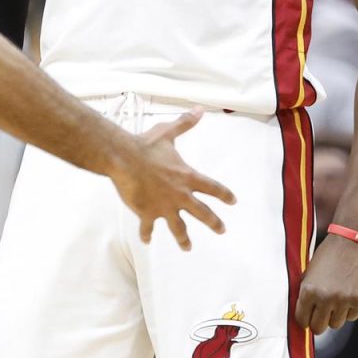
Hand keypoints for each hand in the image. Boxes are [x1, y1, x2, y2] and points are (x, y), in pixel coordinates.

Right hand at [109, 111, 235, 250]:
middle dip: (214, 223)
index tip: (233, 202)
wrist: (124, 159)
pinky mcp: (147, 213)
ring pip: (179, 228)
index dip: (224, 195)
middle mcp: (180, 195)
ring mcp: (164, 207)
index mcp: (187, 177)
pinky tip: (146, 240)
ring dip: (183, 238)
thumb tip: (198, 110)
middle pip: (203, 213)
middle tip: (221, 230)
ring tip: (187, 247)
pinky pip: (148, 227)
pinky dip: (147, 234)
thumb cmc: (146, 145)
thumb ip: (184, 124)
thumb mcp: (168, 133)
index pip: (212, 188)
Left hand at [295, 234, 357, 333]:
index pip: (302, 320)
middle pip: (319, 328)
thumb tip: (303, 312)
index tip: (309, 318)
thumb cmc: (330, 252)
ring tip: (339, 299)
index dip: (305, 320)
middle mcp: (326, 298)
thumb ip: (306, 291)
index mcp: (309, 290)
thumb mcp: (310, 270)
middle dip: (320, 322)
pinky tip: (351, 294)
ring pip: (336, 324)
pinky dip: (352, 309)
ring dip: (336, 315)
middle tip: (324, 314)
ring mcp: (345, 300)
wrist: (354, 239)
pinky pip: (353, 316)